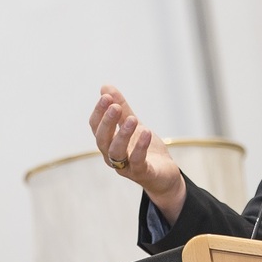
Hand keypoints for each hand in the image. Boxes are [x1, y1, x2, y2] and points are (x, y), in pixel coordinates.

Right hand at [89, 85, 186, 220]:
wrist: (164, 174)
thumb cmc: (146, 150)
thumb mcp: (135, 125)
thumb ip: (122, 109)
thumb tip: (105, 87)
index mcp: (108, 143)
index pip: (96, 127)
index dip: (99, 112)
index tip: (106, 96)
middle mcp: (112, 156)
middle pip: (102, 140)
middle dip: (107, 122)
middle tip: (115, 106)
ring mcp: (126, 167)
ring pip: (116, 152)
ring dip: (123, 134)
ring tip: (133, 119)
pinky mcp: (142, 173)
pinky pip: (137, 161)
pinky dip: (140, 147)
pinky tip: (147, 133)